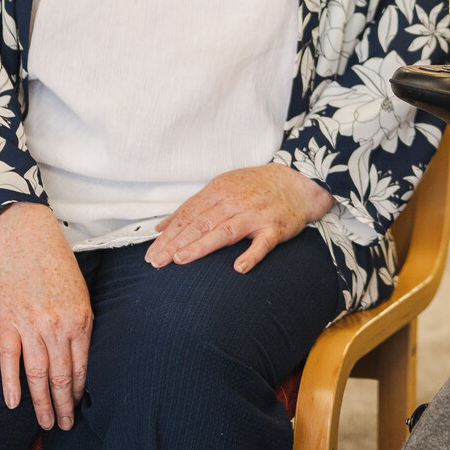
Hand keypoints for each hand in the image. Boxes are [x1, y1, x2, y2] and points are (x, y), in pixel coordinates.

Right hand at [0, 201, 90, 428]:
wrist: (27, 245)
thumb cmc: (58, 269)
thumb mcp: (81, 296)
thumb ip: (82, 327)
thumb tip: (82, 360)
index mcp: (79, 321)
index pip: (80, 367)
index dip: (78, 391)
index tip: (77, 407)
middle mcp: (57, 327)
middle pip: (60, 377)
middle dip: (63, 405)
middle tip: (65, 426)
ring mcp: (31, 326)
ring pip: (37, 374)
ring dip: (41, 403)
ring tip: (45, 422)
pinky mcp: (8, 323)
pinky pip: (10, 359)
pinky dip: (11, 383)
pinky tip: (14, 403)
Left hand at [147, 165, 332, 272]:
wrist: (297, 182)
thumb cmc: (254, 187)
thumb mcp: (221, 188)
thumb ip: (192, 207)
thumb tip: (161, 228)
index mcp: (219, 191)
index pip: (188, 214)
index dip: (169, 234)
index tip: (152, 253)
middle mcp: (235, 201)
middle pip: (201, 223)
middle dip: (177, 243)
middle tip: (158, 261)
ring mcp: (255, 214)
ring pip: (226, 231)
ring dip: (203, 246)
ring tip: (182, 260)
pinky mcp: (275, 228)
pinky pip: (263, 243)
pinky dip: (252, 254)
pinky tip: (239, 267)